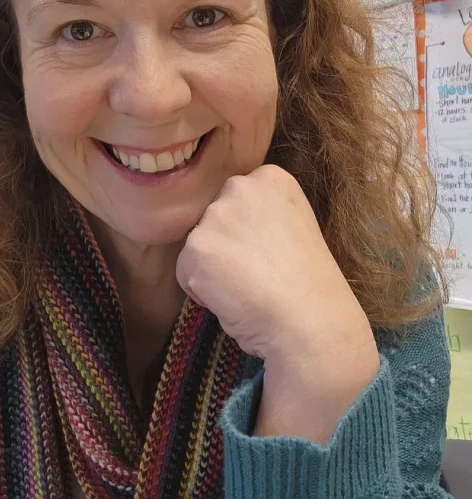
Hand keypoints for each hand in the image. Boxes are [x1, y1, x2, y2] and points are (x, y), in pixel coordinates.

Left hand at [176, 165, 379, 441]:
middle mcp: (241, 186)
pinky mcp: (197, 247)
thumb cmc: (309, 285)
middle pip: (212, 218)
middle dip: (225, 245)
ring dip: (212, 269)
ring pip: (197, 245)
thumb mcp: (293, 226)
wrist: (313, 321)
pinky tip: (233, 299)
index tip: (271, 252)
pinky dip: (201, 292)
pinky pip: (185, 272)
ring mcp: (217, 215)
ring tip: (247, 288)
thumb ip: (260, 215)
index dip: (248, 233)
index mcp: (271, 178)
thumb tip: (228, 229)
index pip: (236, 200)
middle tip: (257, 272)